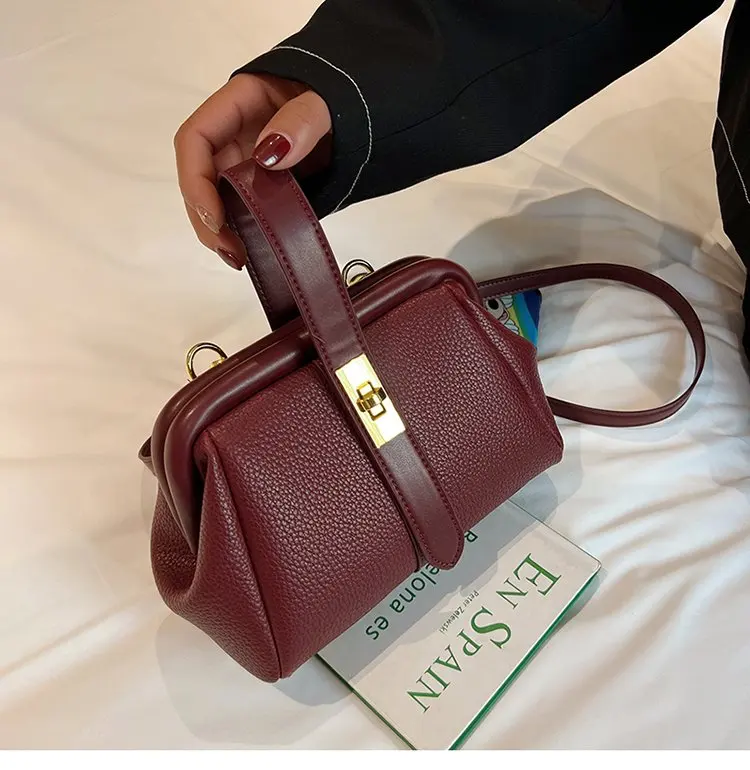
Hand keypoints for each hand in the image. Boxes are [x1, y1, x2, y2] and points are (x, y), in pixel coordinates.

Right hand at [174, 73, 331, 268]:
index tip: (215, 216)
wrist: (377, 111)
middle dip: (206, 215)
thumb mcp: (329, 101)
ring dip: (222, 228)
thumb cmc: (350, 95)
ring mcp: (254, 160)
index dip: (195, 179)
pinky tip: (251, 250)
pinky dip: (245, 230)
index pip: (196, 138)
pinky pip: (248, 207)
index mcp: (243, 101)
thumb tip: (270, 153)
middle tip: (229, 250)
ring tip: (238, 256)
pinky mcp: (271, 184)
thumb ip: (302, 121)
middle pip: (202, 175)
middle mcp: (241, 133)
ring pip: (220, 196)